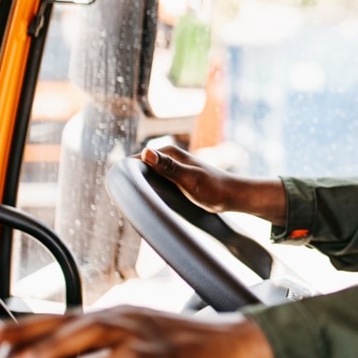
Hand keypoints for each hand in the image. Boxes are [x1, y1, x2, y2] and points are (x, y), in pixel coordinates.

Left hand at [0, 306, 279, 357]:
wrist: (238, 345)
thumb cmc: (188, 347)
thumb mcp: (135, 346)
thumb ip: (95, 356)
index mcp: (112, 317)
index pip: (56, 319)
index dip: (17, 328)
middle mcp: (121, 320)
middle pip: (63, 326)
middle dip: (20, 338)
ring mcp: (140, 334)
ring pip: (86, 340)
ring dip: (47, 354)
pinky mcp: (159, 355)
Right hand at [140, 145, 286, 224]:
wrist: (234, 196)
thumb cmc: (213, 189)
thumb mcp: (188, 179)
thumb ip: (168, 167)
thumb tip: (146, 152)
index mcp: (168, 152)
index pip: (136, 160)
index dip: (126, 175)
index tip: (123, 194)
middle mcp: (169, 157)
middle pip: (140, 168)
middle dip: (133, 182)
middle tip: (130, 203)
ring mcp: (173, 167)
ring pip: (148, 176)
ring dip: (142, 188)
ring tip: (139, 205)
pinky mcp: (177, 178)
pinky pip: (157, 183)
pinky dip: (152, 191)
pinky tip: (152, 203)